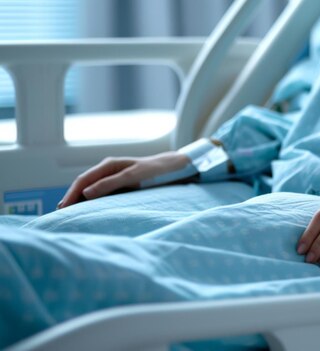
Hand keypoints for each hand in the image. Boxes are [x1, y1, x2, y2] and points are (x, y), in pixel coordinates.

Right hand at [57, 151, 190, 208]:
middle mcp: (109, 170)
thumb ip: (111, 183)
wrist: (176, 169)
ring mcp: (115, 178)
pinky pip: (103, 194)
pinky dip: (93, 202)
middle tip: (61, 215)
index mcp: (109, 165)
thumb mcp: (134, 176)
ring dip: (80, 201)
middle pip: (84, 185)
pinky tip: (90, 212)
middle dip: (71, 198)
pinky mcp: (122, 186)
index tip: (63, 208)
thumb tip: (86, 193)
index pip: (83, 180)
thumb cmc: (156, 170)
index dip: (71, 194)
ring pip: (92, 190)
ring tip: (70, 216)